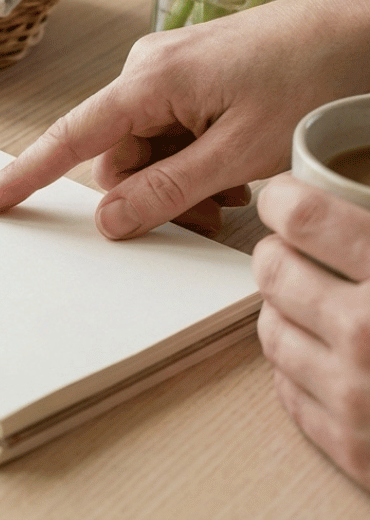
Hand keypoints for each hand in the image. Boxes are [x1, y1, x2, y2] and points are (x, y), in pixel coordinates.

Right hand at [0, 0, 369, 238]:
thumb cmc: (315, 75)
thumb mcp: (243, 151)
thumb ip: (170, 189)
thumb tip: (109, 220)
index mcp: (149, 80)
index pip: (71, 138)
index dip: (26, 175)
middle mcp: (148, 69)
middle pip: (116, 155)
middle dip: (148, 195)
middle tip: (206, 217)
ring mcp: (171, 70)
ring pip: (147, 149)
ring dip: (178, 182)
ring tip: (233, 193)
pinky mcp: (195, 75)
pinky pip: (172, 131)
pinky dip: (195, 160)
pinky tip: (235, 168)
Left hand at [254, 174, 369, 488]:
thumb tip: (359, 186)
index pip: (306, 220)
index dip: (285, 199)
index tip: (285, 198)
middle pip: (274, 271)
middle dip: (278, 253)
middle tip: (293, 251)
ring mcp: (355, 397)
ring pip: (271, 328)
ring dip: (284, 310)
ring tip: (312, 303)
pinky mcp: (348, 444)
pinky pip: (286, 387)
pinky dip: (299, 367)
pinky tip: (326, 354)